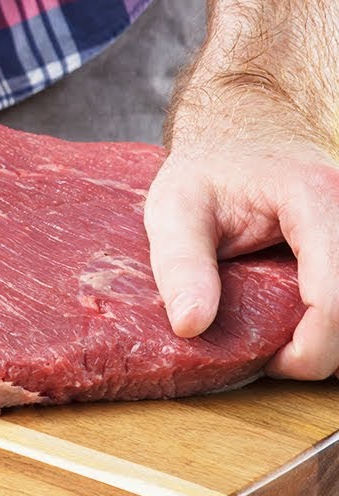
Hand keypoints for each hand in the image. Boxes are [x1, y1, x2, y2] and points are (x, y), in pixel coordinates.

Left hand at [145, 83, 338, 378]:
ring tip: (284, 341)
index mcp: (316, 198)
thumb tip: (190, 326)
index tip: (270, 362)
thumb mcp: (173, 209)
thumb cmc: (209, 170)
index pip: (334, 296)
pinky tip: (302, 327)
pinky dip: (332, 325)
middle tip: (271, 355)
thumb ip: (180, 265)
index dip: (310, 347)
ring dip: (330, 340)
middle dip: (322, 350)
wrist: (246, 134)